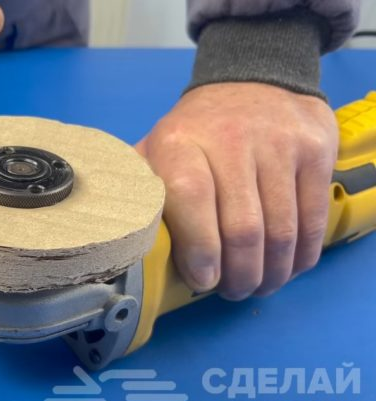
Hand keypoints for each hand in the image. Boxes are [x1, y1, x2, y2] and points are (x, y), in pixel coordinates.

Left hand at [137, 83, 337, 298]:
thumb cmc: (196, 131)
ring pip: (281, 230)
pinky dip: (303, 254)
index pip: (192, 198)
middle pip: (242, 227)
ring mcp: (278, 143)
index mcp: (179, 143)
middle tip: (232, 290)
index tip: (203, 280)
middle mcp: (230, 139)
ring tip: (258, 284)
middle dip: (239, 275)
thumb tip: (117, 241)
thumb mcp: (157, 148)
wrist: (252, 79)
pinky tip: (288, 266)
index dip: (199, 249)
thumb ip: (140, 188)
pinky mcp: (316, 150)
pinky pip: (313, 218)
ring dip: (272, 272)